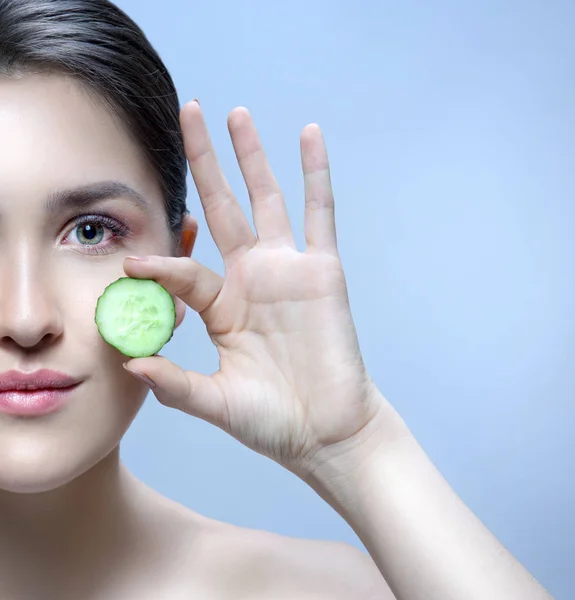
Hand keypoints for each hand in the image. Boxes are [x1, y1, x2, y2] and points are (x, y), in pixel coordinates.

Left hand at [123, 101, 384, 476]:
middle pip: (222, 207)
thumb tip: (130, 364)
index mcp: (223, 306)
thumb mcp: (216, 402)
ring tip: (235, 114)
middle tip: (187, 113)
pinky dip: (315, 174)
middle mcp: (252, 278)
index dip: (159, 263)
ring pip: (267, 199)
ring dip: (251, 156)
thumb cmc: (274, 420)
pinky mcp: (323, 270)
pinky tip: (308, 135)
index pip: (184, 269)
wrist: (327, 431)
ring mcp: (288, 269)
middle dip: (204, 161)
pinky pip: (319, 212)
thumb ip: (175, 383)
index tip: (131, 262)